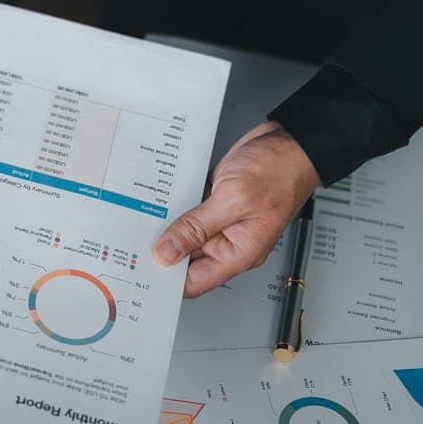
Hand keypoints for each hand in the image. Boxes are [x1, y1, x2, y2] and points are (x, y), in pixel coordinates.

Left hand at [152, 120, 320, 297]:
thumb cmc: (279, 171)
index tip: (141, 271)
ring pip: (183, 230)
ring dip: (164, 223)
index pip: (195, 281)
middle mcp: (229, 239)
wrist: (290, 142)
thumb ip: (197, 227)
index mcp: (239, 251)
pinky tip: (156, 196)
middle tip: (132, 240)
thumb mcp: (234, 199)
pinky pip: (188, 209)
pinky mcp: (215, 199)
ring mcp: (221, 218)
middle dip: (160, 249)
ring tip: (139, 215)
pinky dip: (173, 203)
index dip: (168, 281)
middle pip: (185, 257)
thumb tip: (166, 254)